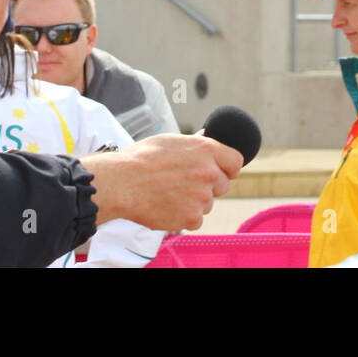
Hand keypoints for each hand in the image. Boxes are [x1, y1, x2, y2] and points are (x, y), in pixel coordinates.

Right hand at [79, 134, 242, 231]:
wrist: (122, 183)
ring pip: (208, 203)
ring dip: (194, 201)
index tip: (220, 171)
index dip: (228, 167)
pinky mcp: (192, 218)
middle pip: (223, 185)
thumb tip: (208, 137)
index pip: (236, 161)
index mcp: (206, 149)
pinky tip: (167, 205)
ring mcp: (202, 197)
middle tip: (184, 183)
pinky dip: (184, 216)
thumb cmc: (141, 159)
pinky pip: (196, 219)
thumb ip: (195, 143)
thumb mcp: (171, 141)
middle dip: (209, 185)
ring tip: (169, 193)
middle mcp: (209, 172)